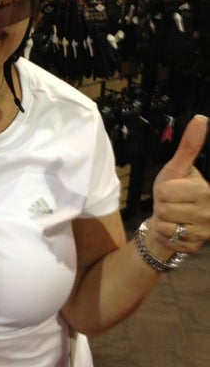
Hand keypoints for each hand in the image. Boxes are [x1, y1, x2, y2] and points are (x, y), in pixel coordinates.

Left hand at [148, 115, 209, 256]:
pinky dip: (163, 235)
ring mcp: (203, 232)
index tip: (172, 190)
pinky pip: (166, 240)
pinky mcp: (193, 247)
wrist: (171, 219)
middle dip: (162, 206)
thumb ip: (189, 147)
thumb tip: (201, 119)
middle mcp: (209, 212)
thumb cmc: (174, 191)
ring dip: (162, 221)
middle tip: (170, 205)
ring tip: (171, 217)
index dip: (163, 190)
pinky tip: (172, 230)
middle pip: (164, 209)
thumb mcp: (176, 168)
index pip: (167, 191)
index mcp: (205, 190)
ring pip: (164, 226)